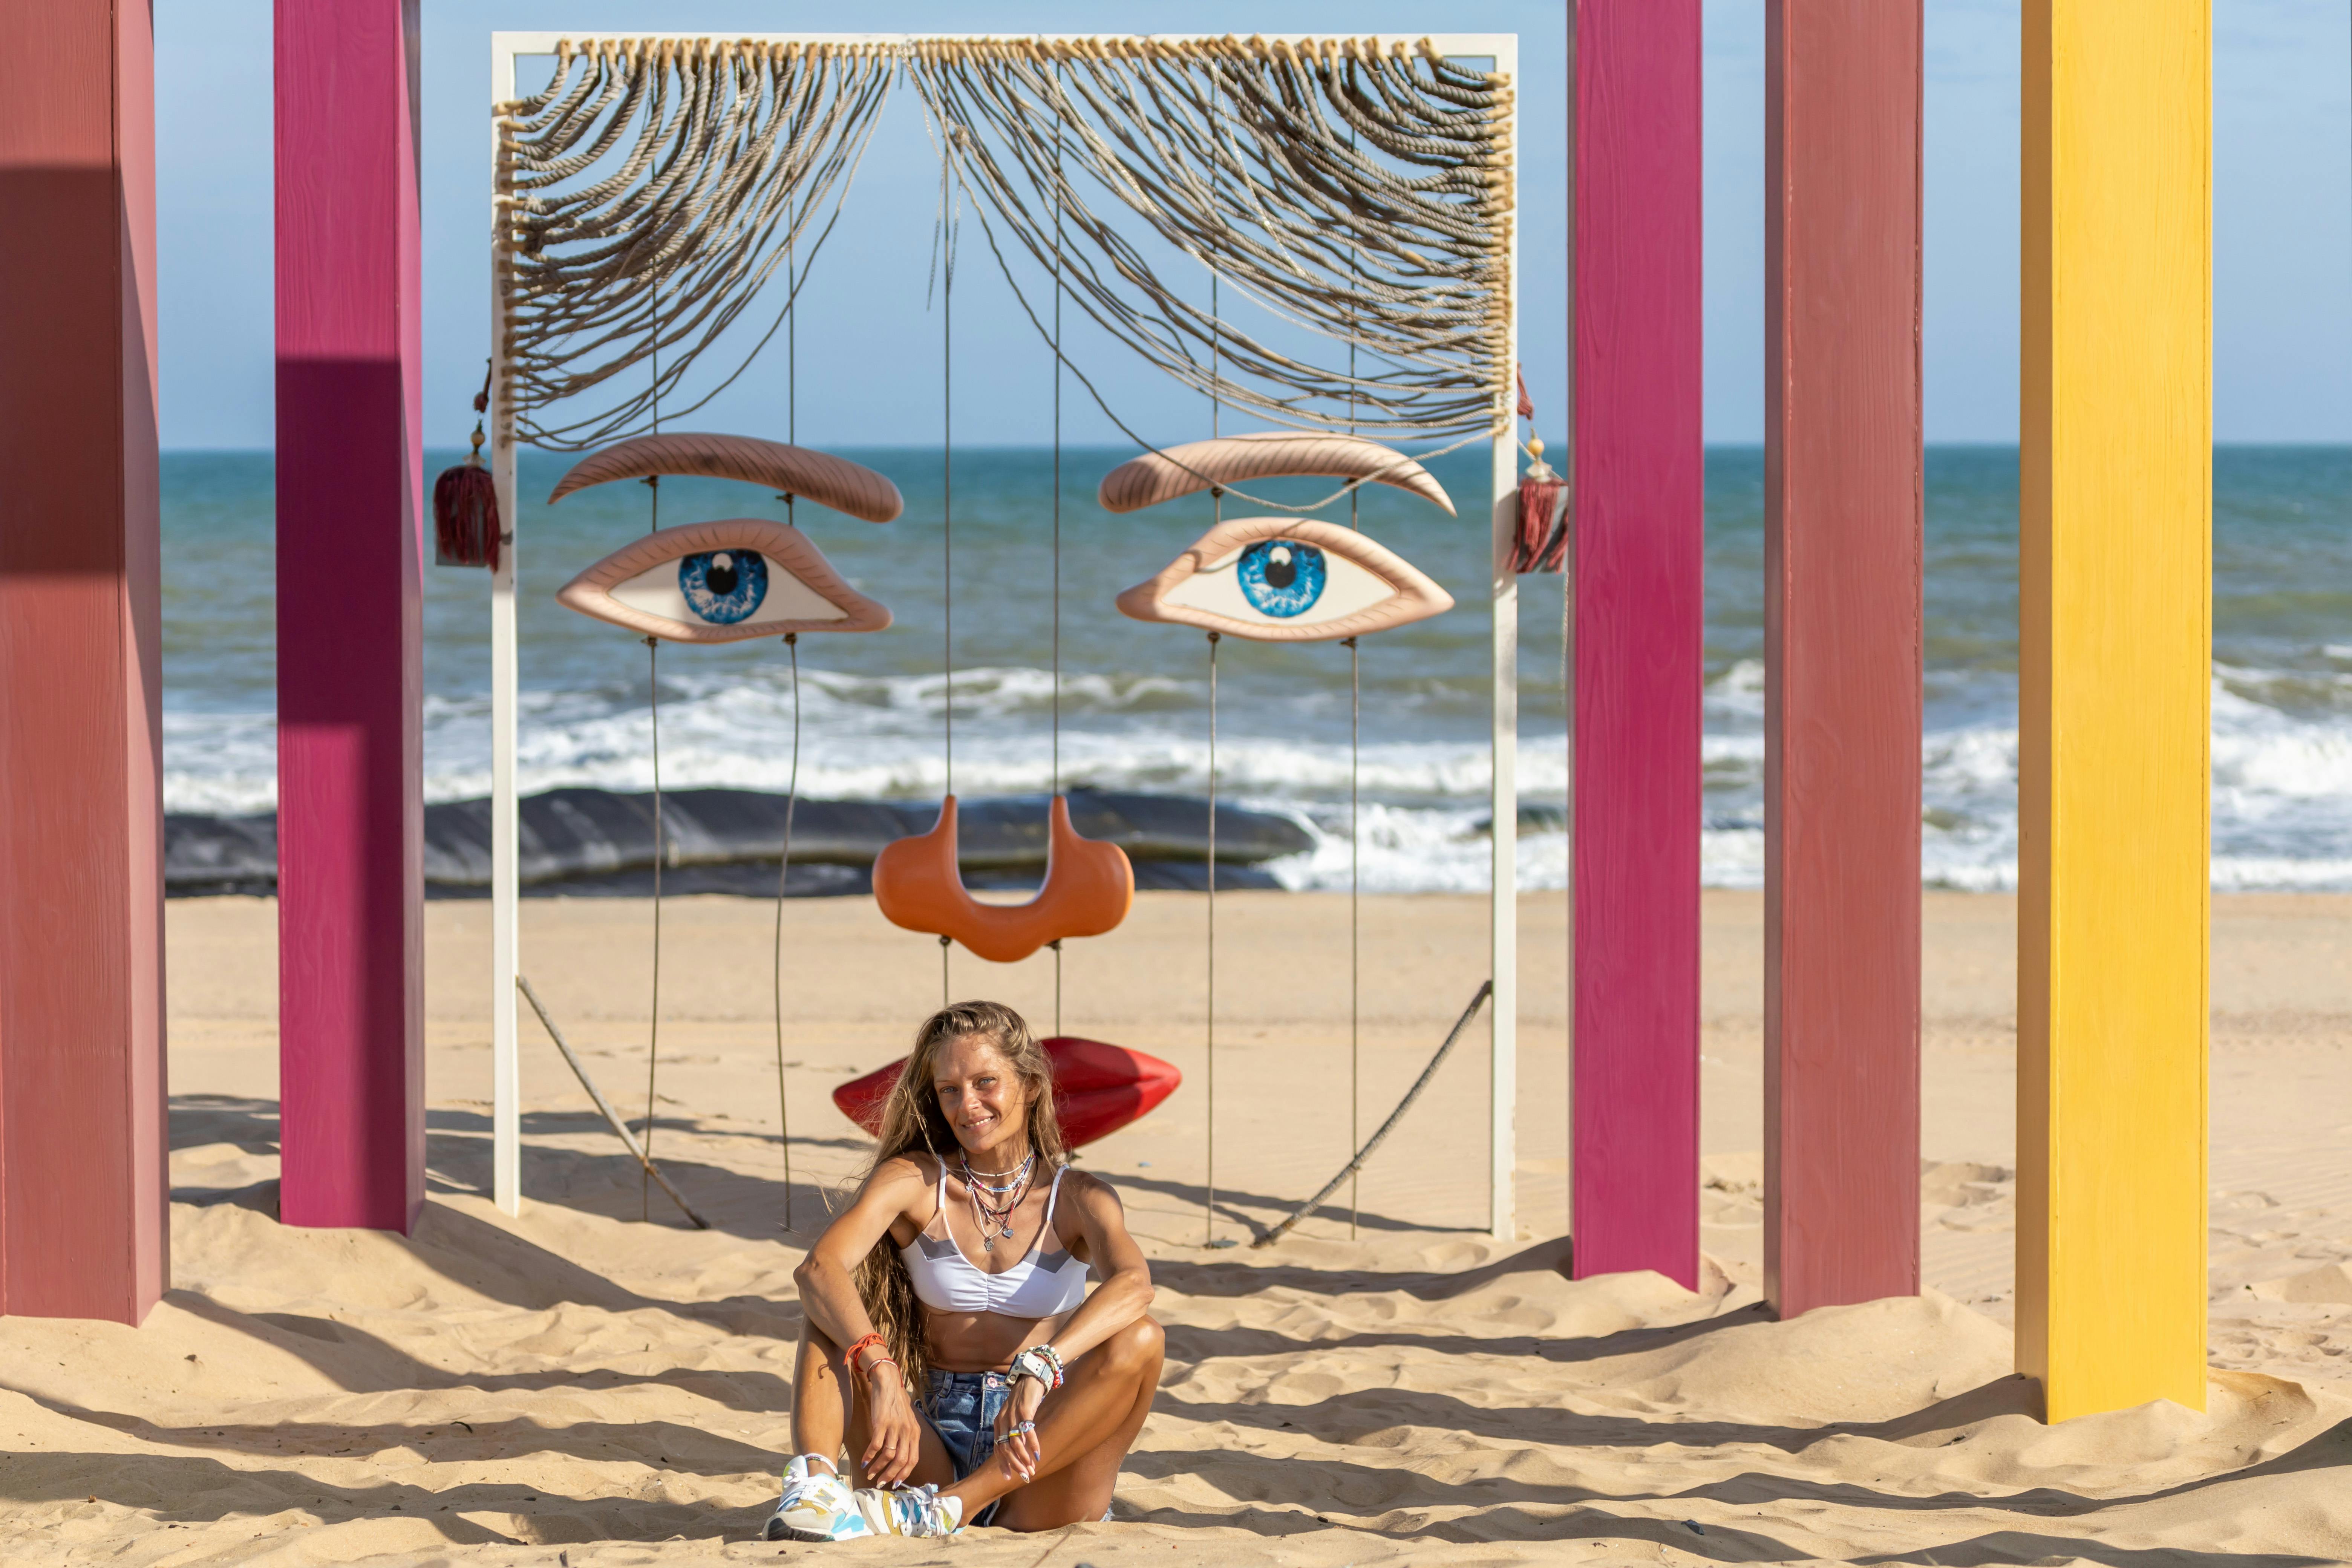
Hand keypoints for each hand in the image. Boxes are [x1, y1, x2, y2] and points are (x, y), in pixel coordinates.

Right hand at [860, 1366, 923, 1486]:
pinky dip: (869, 1456)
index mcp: (915, 1433)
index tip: (895, 1483)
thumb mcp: (908, 1420)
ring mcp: (894, 1427)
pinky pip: (875, 1445)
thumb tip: (900, 1456)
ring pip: (888, 1456)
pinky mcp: (881, 1423)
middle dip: (890, 1475)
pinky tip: (863, 1461)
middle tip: (880, 1483)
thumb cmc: (897, 1403)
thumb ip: (906, 1437)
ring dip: (877, 1468)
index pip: (913, 1459)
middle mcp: (907, 1432)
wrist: (888, 1383)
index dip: (904, 1474)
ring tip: (869, 1473)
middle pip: (901, 1461)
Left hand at [993, 1373, 1045, 1483]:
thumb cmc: (1023, 1400)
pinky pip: (1027, 1431)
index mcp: (998, 1424)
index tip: (1009, 1478)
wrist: (1030, 1377)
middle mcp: (1002, 1420)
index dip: (1003, 1464)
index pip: (997, 1448)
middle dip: (1015, 1465)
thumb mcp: (1014, 1416)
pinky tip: (1037, 1453)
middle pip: (1005, 1448)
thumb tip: (1019, 1452)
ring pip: (1015, 1442)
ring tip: (1032, 1468)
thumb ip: (1014, 1432)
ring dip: (1023, 1458)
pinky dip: (1032, 1444)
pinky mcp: (1023, 1410)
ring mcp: (1012, 1415)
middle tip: (1025, 1476)